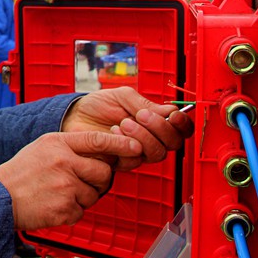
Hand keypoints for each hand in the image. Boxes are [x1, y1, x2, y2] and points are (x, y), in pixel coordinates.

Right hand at [0, 131, 141, 229]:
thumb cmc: (20, 173)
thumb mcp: (42, 147)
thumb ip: (69, 147)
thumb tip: (102, 152)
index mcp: (57, 143)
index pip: (97, 139)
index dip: (120, 143)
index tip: (135, 146)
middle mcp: (63, 161)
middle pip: (103, 171)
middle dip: (99, 180)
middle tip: (81, 182)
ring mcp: (65, 185)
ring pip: (94, 194)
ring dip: (82, 198)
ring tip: (59, 194)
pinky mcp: (64, 208)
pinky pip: (81, 211)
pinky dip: (71, 212)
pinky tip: (53, 205)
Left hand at [61, 87, 193, 169]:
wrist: (74, 116)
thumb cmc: (98, 105)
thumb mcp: (122, 96)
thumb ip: (144, 103)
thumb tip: (169, 111)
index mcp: (155, 121)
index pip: (181, 128)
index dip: (182, 124)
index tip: (173, 115)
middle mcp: (150, 138)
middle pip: (173, 143)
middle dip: (160, 128)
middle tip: (141, 115)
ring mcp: (137, 151)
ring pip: (156, 154)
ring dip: (143, 136)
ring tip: (125, 122)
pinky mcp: (122, 161)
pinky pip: (134, 160)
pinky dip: (125, 144)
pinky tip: (113, 132)